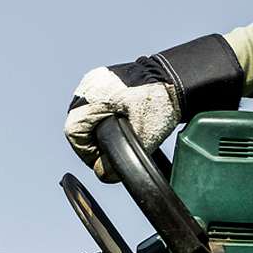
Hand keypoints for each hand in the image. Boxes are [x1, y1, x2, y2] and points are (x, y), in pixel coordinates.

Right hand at [63, 34, 244, 181]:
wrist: (179, 78)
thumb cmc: (162, 102)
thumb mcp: (142, 137)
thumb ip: (120, 158)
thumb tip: (103, 174)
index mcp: (93, 96)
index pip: (73, 132)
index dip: (86, 152)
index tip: (102, 159)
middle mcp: (90, 85)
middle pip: (78, 124)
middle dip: (92, 141)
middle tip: (112, 151)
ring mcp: (97, 80)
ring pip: (87, 115)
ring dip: (98, 130)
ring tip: (119, 138)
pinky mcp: (107, 80)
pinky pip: (97, 105)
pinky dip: (104, 118)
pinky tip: (121, 124)